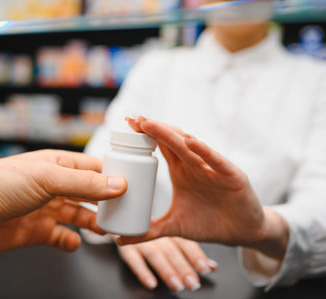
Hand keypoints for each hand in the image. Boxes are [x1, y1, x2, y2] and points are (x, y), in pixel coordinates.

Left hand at [0, 150, 126, 251]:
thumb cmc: (0, 183)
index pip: (94, 168)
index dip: (114, 175)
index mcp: (58, 165)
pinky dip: (71, 242)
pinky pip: (62, 238)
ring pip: (80, 216)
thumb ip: (84, 183)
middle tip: (126, 212)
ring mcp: (47, 209)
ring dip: (94, 223)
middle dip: (108, 202)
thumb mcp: (47, 178)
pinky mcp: (38, 231)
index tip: (135, 185)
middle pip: (91, 193)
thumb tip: (119, 184)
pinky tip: (74, 243)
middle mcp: (54, 186)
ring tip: (108, 230)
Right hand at [118, 237, 217, 291]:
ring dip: (166, 271)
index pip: (185, 242)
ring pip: (155, 255)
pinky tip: (151, 283)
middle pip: (172, 251)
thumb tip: (213, 266)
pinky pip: (132, 259)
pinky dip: (142, 272)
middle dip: (183, 268)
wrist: (123, 218)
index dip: (196, 255)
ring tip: (177, 285)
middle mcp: (157, 235)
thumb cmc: (152, 230)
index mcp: (170, 230)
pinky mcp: (125, 247)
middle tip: (193, 283)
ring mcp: (140, 240)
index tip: (206, 268)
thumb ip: (191, 252)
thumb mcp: (172, 237)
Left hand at [119, 118, 288, 259]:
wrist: (242, 233)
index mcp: (181, 170)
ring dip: (170, 134)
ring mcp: (212, 168)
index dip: (145, 135)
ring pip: (190, 147)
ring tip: (151, 124)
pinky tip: (191, 140)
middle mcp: (195, 164)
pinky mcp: (231, 176)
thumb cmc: (209, 223)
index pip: (161, 146)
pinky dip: (204, 150)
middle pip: (171, 141)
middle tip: (133, 118)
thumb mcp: (175, 227)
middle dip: (153, 128)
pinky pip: (216, 161)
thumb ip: (150, 231)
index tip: (126, 123)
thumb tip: (121, 241)